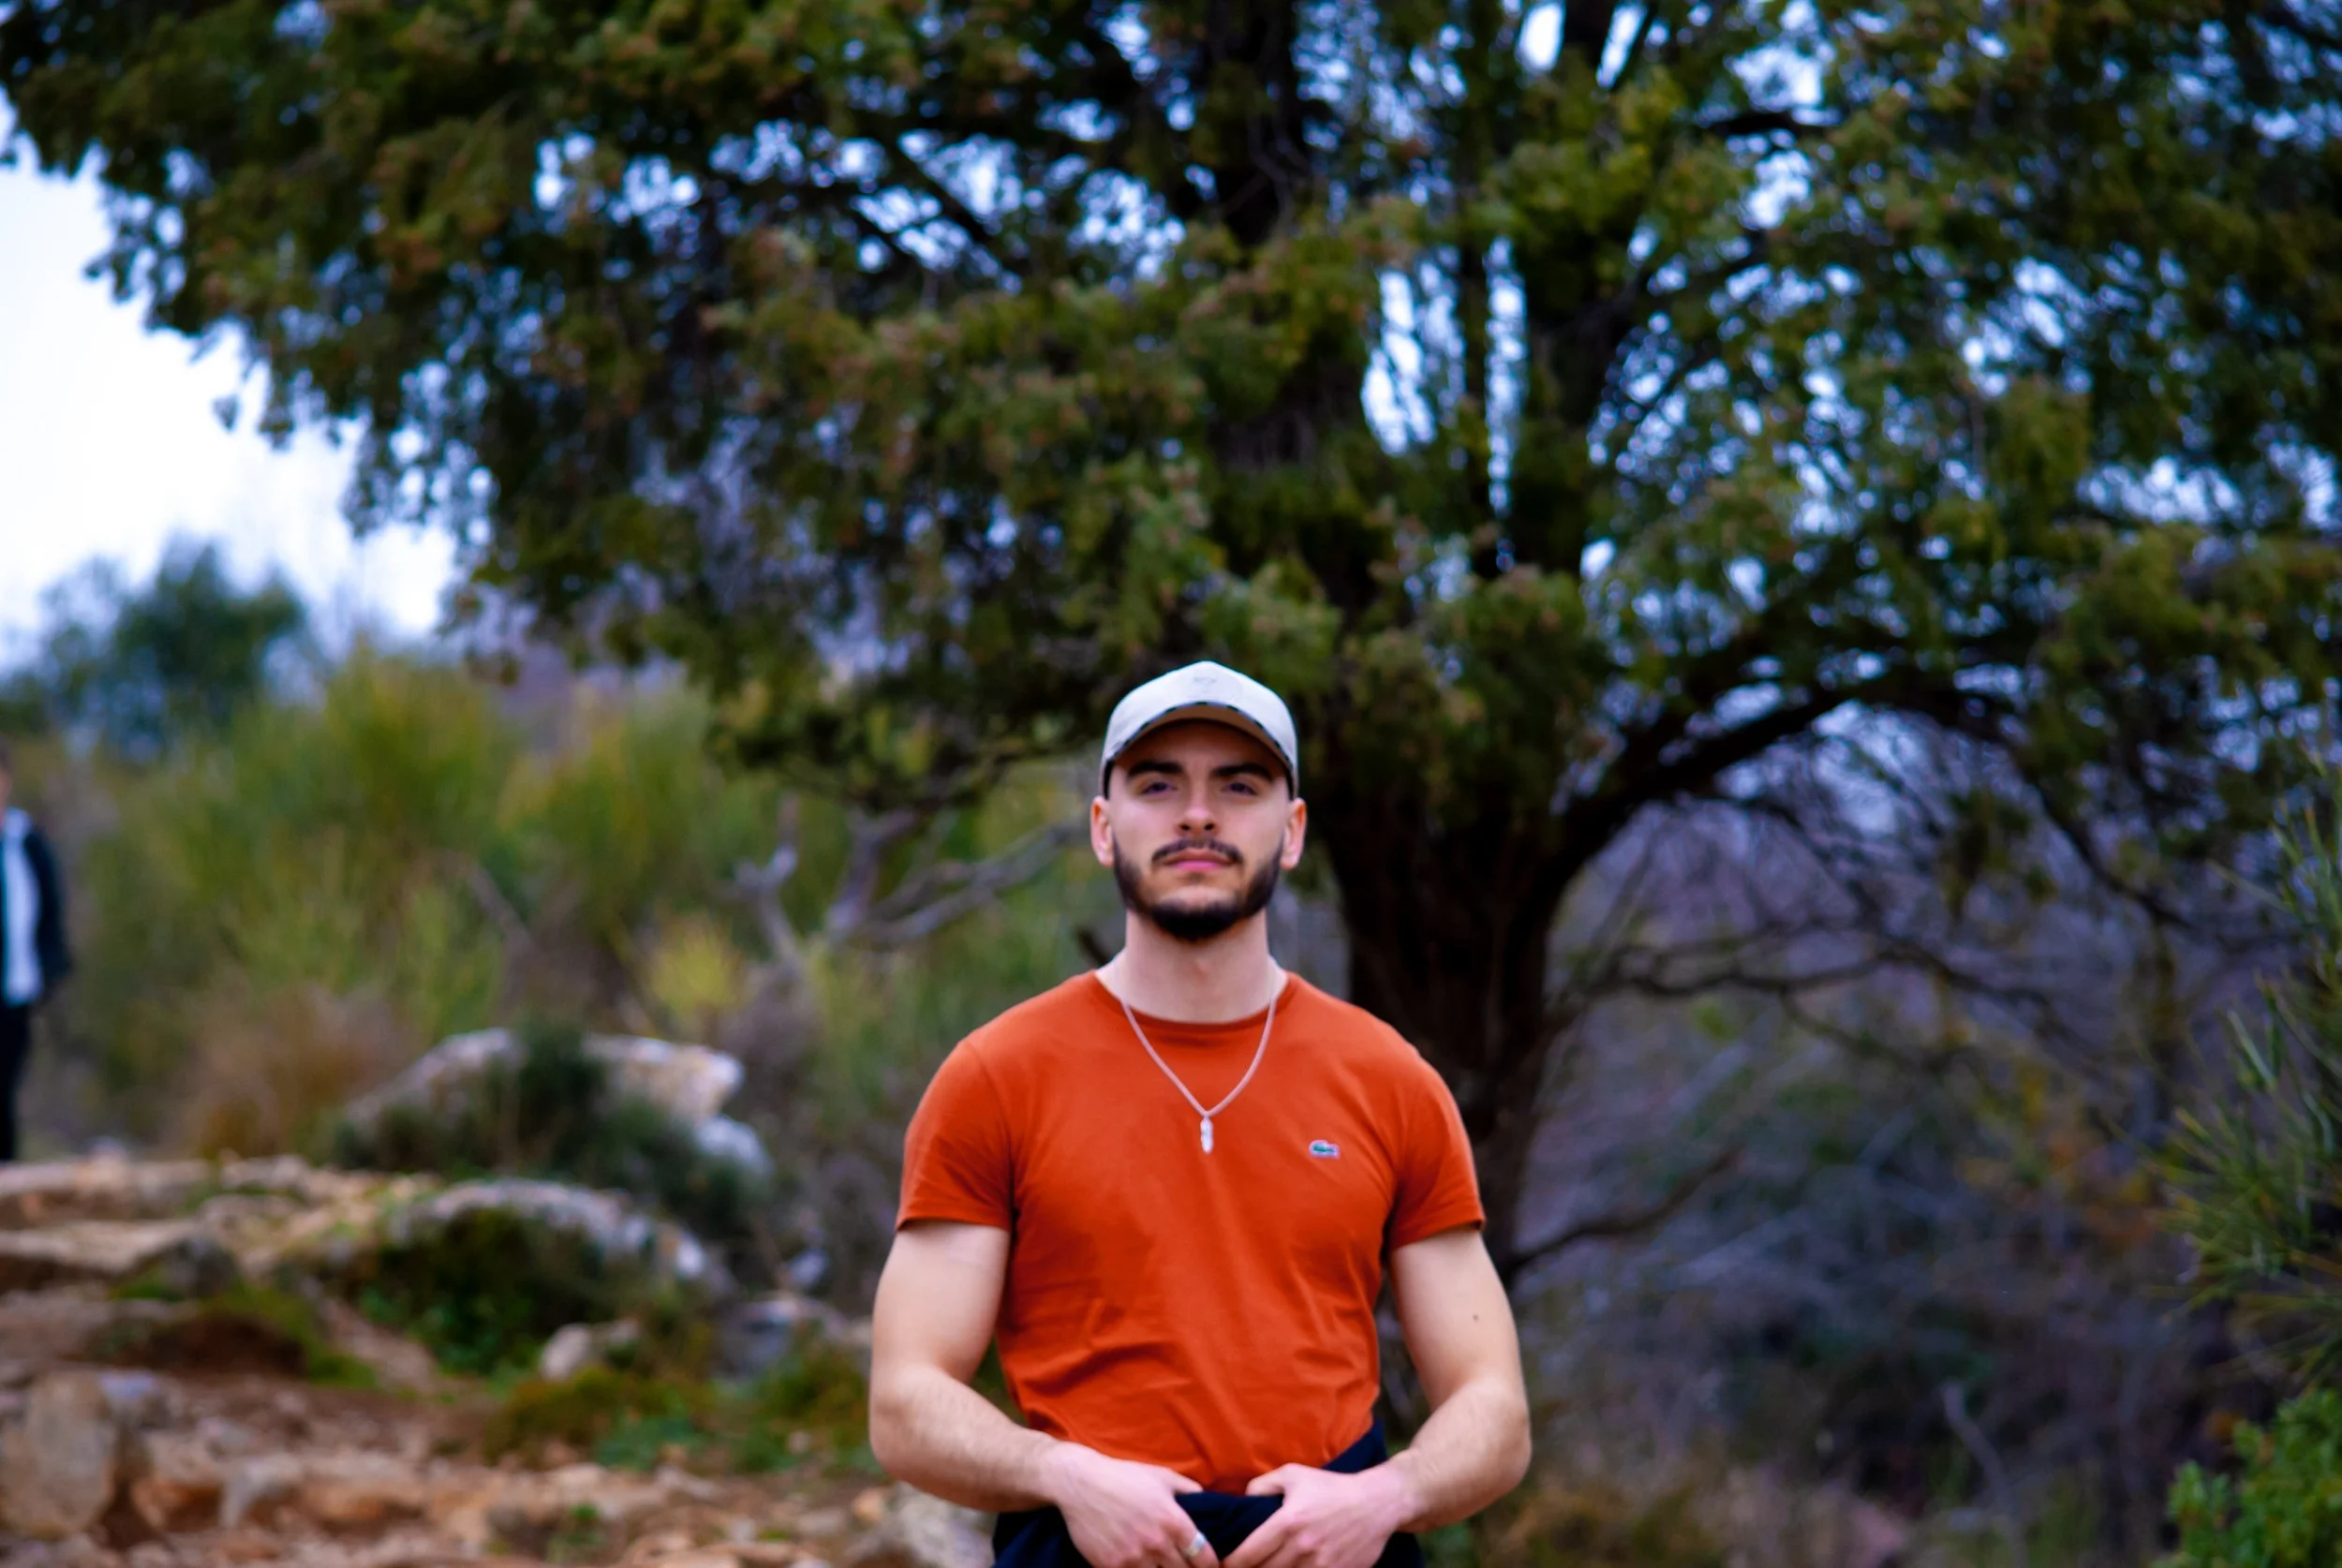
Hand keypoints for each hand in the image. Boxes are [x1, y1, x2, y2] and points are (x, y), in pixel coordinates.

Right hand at [1040, 1443, 1221, 1567]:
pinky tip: (1137, 1565)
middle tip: (1182, 1566)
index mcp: (1173, 1520)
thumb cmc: (1124, 1477)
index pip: (1203, 1556)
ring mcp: (1133, 1557)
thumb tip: (1207, 1500)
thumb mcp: (1161, 1476)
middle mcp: (1156, 1542)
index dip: (1209, 1565)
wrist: (1081, 1484)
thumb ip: (1189, 1489)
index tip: (1207, 1566)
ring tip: (1159, 1565)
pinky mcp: (1110, 1566)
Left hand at [1225, 1465, 1412, 1567]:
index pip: (1248, 1554)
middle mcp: (1302, 1547)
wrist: (1377, 1503)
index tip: (1225, 1565)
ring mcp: (1321, 1565)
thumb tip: (1240, 1501)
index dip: (1231, 1564)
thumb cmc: (1331, 1487)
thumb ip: (1261, 1485)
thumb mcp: (1293, 1474)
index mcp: (1287, 1522)